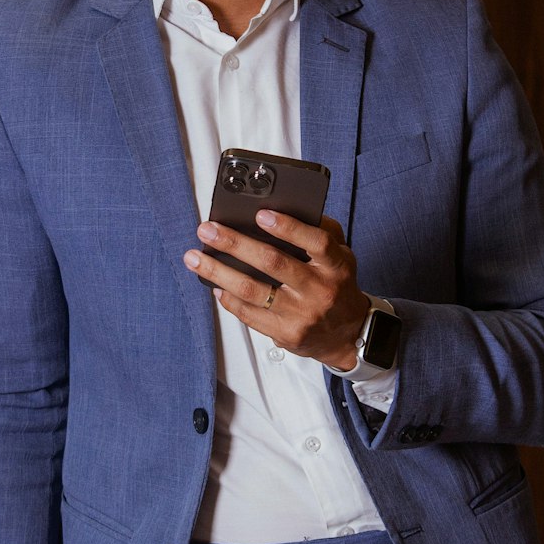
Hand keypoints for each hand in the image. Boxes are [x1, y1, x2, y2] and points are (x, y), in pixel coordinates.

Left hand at [184, 211, 369, 368]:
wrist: (348, 334)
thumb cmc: (337, 286)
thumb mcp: (341, 256)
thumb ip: (321, 232)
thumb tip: (284, 210)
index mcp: (336, 266)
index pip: (316, 242)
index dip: (288, 227)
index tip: (260, 214)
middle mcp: (320, 290)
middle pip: (273, 263)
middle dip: (235, 244)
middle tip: (208, 230)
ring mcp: (302, 315)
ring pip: (253, 291)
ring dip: (218, 272)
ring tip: (195, 258)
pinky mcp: (286, 333)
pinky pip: (250, 315)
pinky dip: (229, 298)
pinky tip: (215, 284)